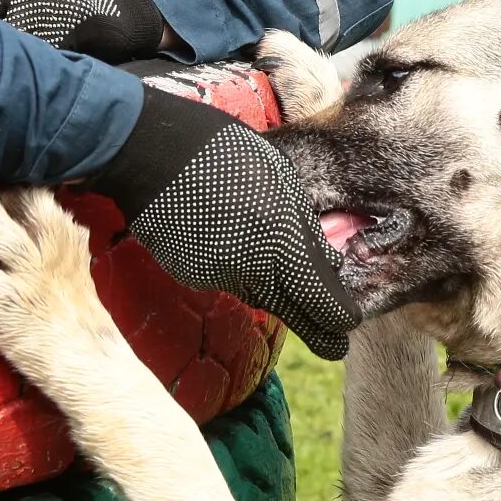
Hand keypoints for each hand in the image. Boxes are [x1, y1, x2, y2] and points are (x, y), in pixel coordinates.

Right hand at [96, 85, 361, 358]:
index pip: (319, 298)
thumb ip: (303, 224)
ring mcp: (218, 275)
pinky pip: (225, 278)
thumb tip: (324, 259)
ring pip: (258, 293)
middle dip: (318, 331)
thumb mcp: (281, 178)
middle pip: (291, 310)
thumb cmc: (226, 152)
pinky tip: (232, 240)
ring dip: (275, 290)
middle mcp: (252, 269)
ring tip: (283, 276)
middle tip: (335, 349)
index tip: (348, 324)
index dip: (338, 316)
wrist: (152, 153)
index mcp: (282, 241)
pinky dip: (237, 269)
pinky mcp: (191, 273)